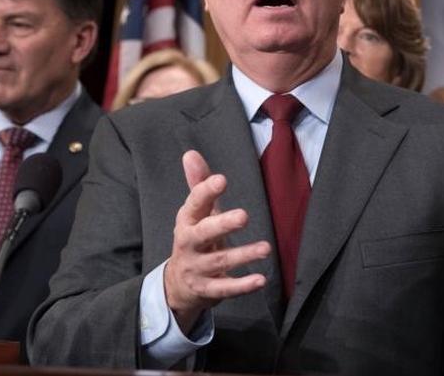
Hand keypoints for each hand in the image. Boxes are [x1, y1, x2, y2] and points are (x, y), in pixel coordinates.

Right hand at [163, 150, 270, 332]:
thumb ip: (199, 186)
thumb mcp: (196, 213)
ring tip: (266, 248)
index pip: (194, 204)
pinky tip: (261, 280)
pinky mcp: (206, 290)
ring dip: (243, 255)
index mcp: (187, 221)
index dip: (205, 191)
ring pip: (219, 262)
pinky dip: (242, 286)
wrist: (177, 284)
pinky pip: (224, 289)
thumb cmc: (195, 239)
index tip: (222, 179)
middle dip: (222, 224)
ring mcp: (196, 269)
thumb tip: (190, 153)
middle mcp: (188, 244)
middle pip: (203, 234)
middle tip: (244, 215)